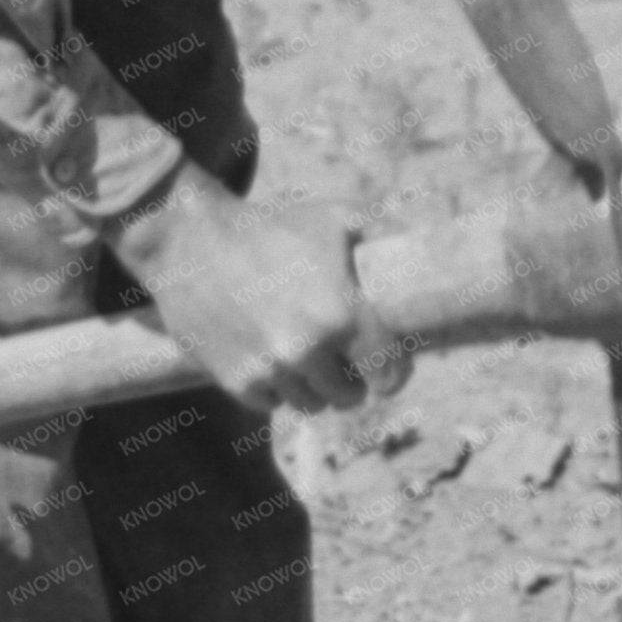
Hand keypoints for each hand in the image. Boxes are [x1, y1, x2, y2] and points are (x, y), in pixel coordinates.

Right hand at [110, 172, 394, 414]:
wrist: (191, 242)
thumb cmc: (270, 226)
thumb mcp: (334, 217)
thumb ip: (384, 231)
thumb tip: (430, 247)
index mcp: (340, 314)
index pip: (388, 372)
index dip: (395, 375)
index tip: (389, 371)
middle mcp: (306, 350)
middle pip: (349, 396)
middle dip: (351, 380)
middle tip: (344, 360)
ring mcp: (270, 370)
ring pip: (310, 404)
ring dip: (314, 387)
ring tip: (308, 358)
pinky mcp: (236, 381)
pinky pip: (272, 403)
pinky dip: (276, 388)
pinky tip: (272, 357)